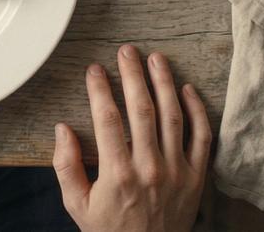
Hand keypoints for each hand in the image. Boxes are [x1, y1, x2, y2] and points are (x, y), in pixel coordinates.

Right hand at [53, 45, 212, 231]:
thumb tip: (62, 129)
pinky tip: (187, 89)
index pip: (108, 119)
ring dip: (164, 83)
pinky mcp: (197, 178)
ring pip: (173, 116)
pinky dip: (197, 111)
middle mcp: (150, 169)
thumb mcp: (77, 204)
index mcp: (117, 174)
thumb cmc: (109, 230)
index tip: (94, 70)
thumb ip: (66, 166)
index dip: (100, 90)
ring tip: (156, 59)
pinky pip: (201, 137)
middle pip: (142, 109)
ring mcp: (177, 172)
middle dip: (133, 75)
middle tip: (127, 51)